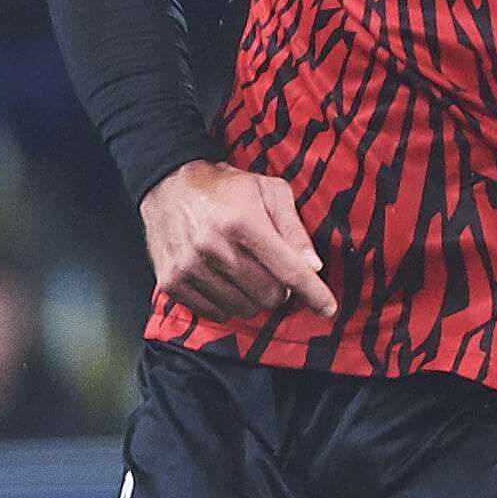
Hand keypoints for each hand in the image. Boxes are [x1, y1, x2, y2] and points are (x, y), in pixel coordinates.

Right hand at [140, 161, 337, 324]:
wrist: (167, 184)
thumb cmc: (226, 188)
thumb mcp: (268, 191)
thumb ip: (294, 228)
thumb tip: (313, 266)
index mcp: (243, 222)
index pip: (289, 270)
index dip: (314, 293)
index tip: (328, 309)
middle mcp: (214, 247)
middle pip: (269, 295)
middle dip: (280, 289)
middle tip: (271, 271)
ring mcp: (190, 267)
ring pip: (244, 308)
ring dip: (253, 298)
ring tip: (245, 273)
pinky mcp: (172, 282)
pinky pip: (215, 313)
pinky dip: (227, 304)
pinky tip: (224, 281)